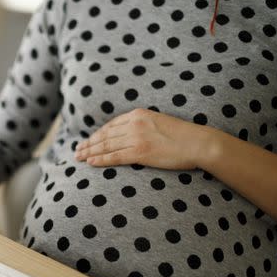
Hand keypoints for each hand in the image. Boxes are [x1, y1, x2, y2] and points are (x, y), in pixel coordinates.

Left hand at [74, 108, 213, 169]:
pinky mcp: (140, 153)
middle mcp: (135, 124)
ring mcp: (136, 138)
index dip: (98, 133)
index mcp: (139, 114)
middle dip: (89, 143)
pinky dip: (100, 159)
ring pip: (106, 145)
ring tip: (78, 157)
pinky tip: (90, 162)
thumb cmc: (184, 136)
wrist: (199, 143)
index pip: (112, 124)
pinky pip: (115, 157)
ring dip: (90, 151)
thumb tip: (132, 135)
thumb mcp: (160, 123)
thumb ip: (144, 126)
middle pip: (105, 135)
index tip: (89, 139)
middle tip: (77, 149)